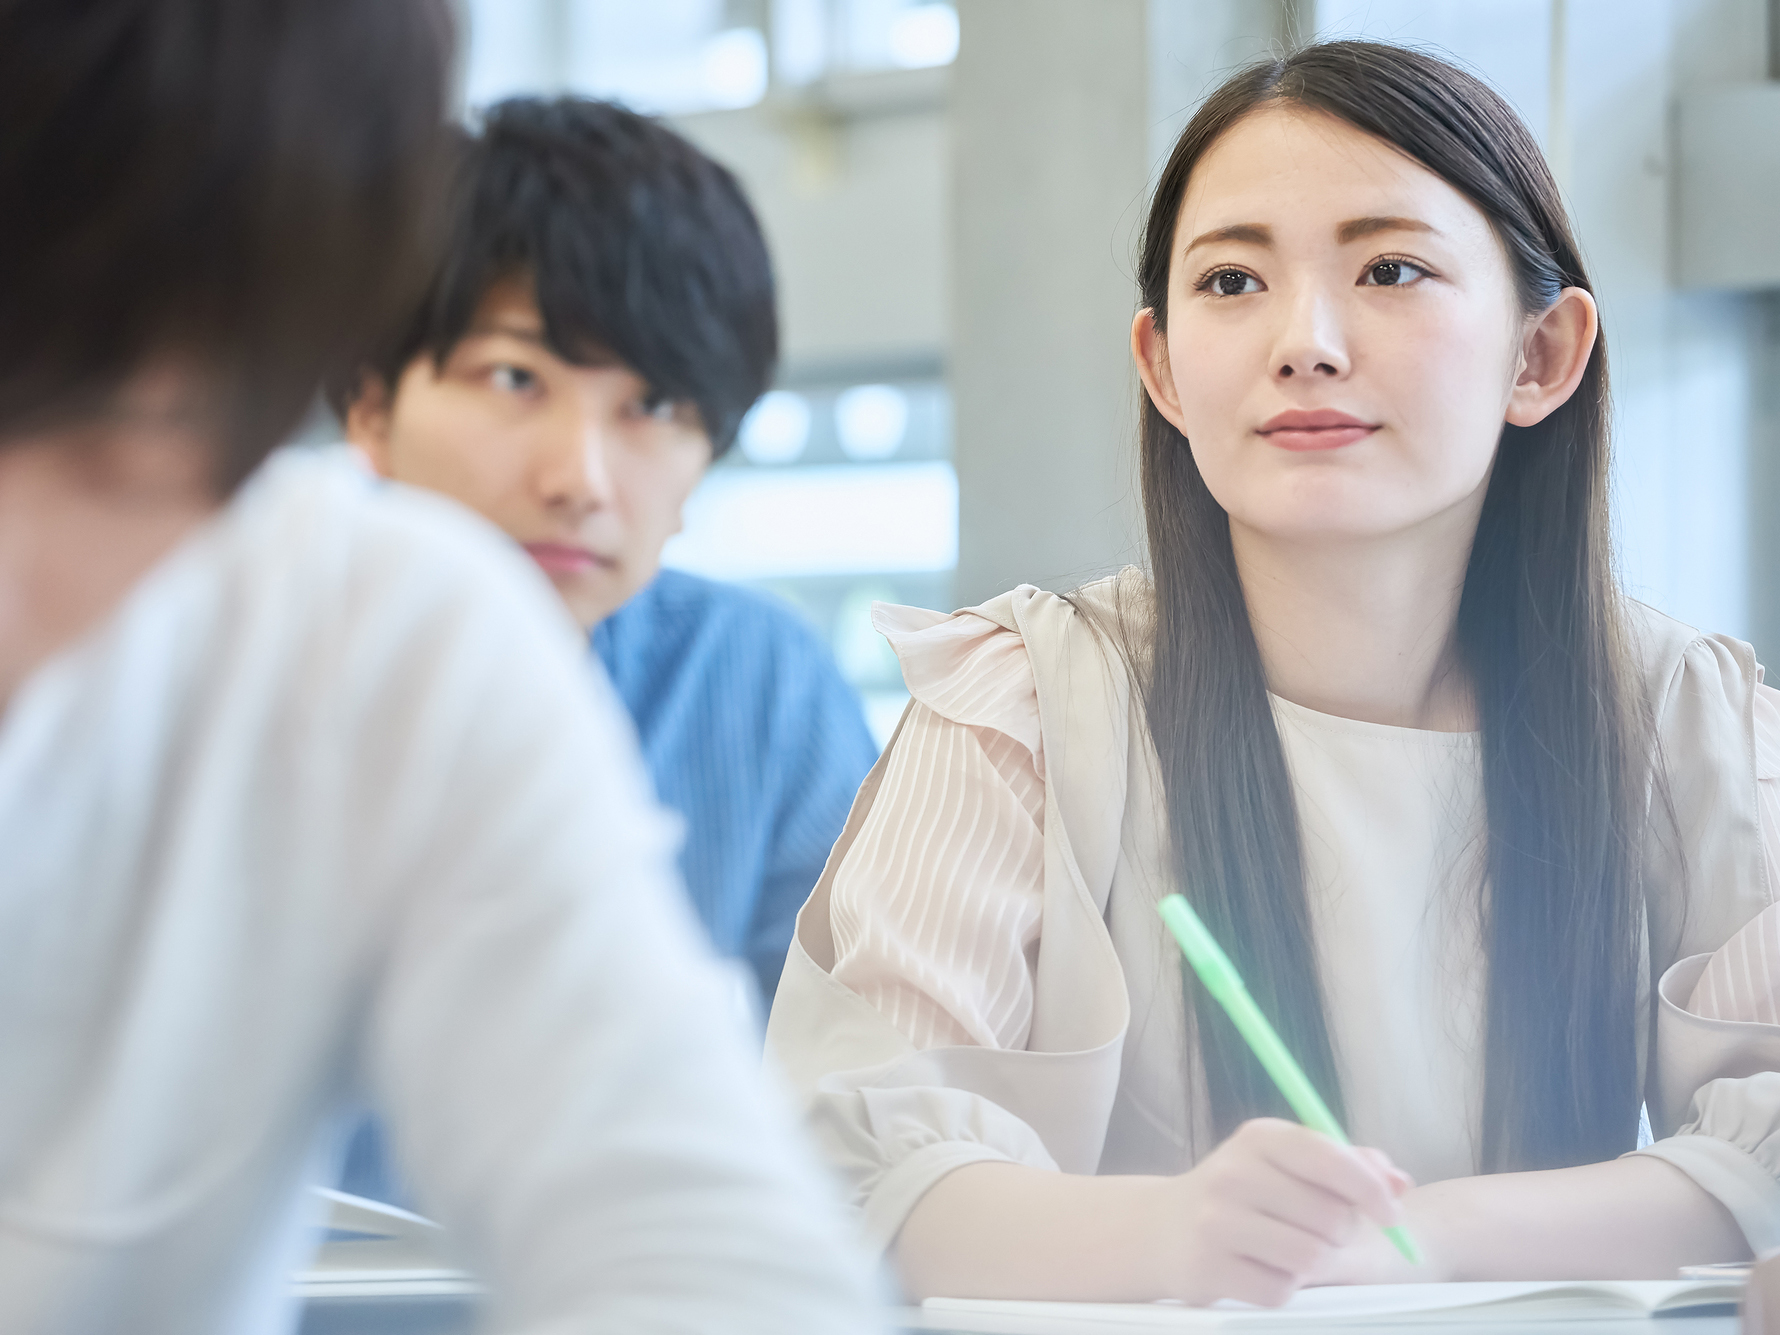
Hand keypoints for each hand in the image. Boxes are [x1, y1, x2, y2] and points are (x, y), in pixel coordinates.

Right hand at [1143, 1118, 1413, 1306]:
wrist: (1162, 1228)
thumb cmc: (1242, 1193)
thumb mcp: (1286, 1163)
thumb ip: (1346, 1164)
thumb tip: (1398, 1182)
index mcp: (1259, 1138)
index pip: (1329, 1157)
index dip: (1371, 1190)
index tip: (1392, 1215)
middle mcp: (1234, 1172)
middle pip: (1330, 1217)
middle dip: (1338, 1233)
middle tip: (1315, 1231)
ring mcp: (1217, 1221)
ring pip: (1310, 1257)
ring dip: (1311, 1263)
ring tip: (1287, 1250)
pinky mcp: (1208, 1267)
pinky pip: (1280, 1290)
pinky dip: (1282, 1287)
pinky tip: (1260, 1269)